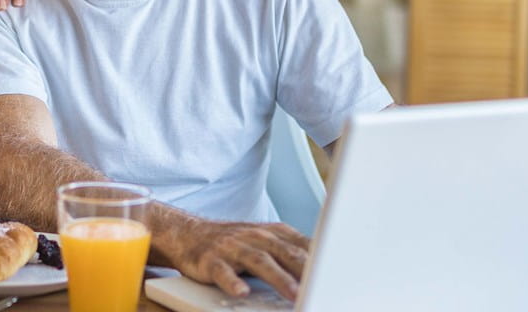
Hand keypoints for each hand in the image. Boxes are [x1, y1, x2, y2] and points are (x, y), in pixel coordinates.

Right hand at [152, 220, 309, 299]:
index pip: (303, 246)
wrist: (188, 234)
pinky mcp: (211, 261)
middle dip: (307, 270)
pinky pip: (223, 272)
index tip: (339, 274)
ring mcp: (233, 248)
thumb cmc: (235, 243)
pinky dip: (233, 282)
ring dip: (279, 279)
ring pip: (260, 262)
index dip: (322, 260)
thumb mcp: (266, 242)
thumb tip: (324, 267)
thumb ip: (292, 252)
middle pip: (286, 253)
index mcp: (273, 234)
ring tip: (294, 294)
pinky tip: (242, 292)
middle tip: (323, 287)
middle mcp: (256, 237)